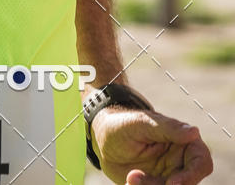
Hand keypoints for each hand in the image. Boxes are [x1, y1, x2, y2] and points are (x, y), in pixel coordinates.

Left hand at [92, 107, 212, 184]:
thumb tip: (194, 131)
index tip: (173, 183)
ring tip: (132, 177)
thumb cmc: (123, 125)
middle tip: (144, 182)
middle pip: (188, 182)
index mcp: (183, 140)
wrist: (102, 141)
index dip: (192, 175)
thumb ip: (167, 128)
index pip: (201, 160)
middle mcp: (180, 160)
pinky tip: (131, 181)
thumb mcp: (141, 123)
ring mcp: (169, 175)